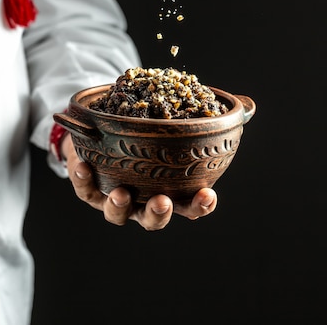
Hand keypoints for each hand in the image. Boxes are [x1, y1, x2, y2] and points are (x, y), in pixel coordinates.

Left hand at [62, 133, 216, 229]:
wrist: (104, 138)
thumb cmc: (146, 136)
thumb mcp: (173, 129)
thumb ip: (201, 121)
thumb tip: (244, 107)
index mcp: (169, 189)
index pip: (190, 206)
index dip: (200, 205)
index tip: (208, 195)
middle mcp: (143, 201)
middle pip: (154, 218)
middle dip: (159, 213)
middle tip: (163, 201)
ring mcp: (115, 199)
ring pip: (117, 214)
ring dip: (120, 206)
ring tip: (121, 193)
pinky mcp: (89, 190)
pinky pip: (85, 189)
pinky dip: (83, 179)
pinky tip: (82, 164)